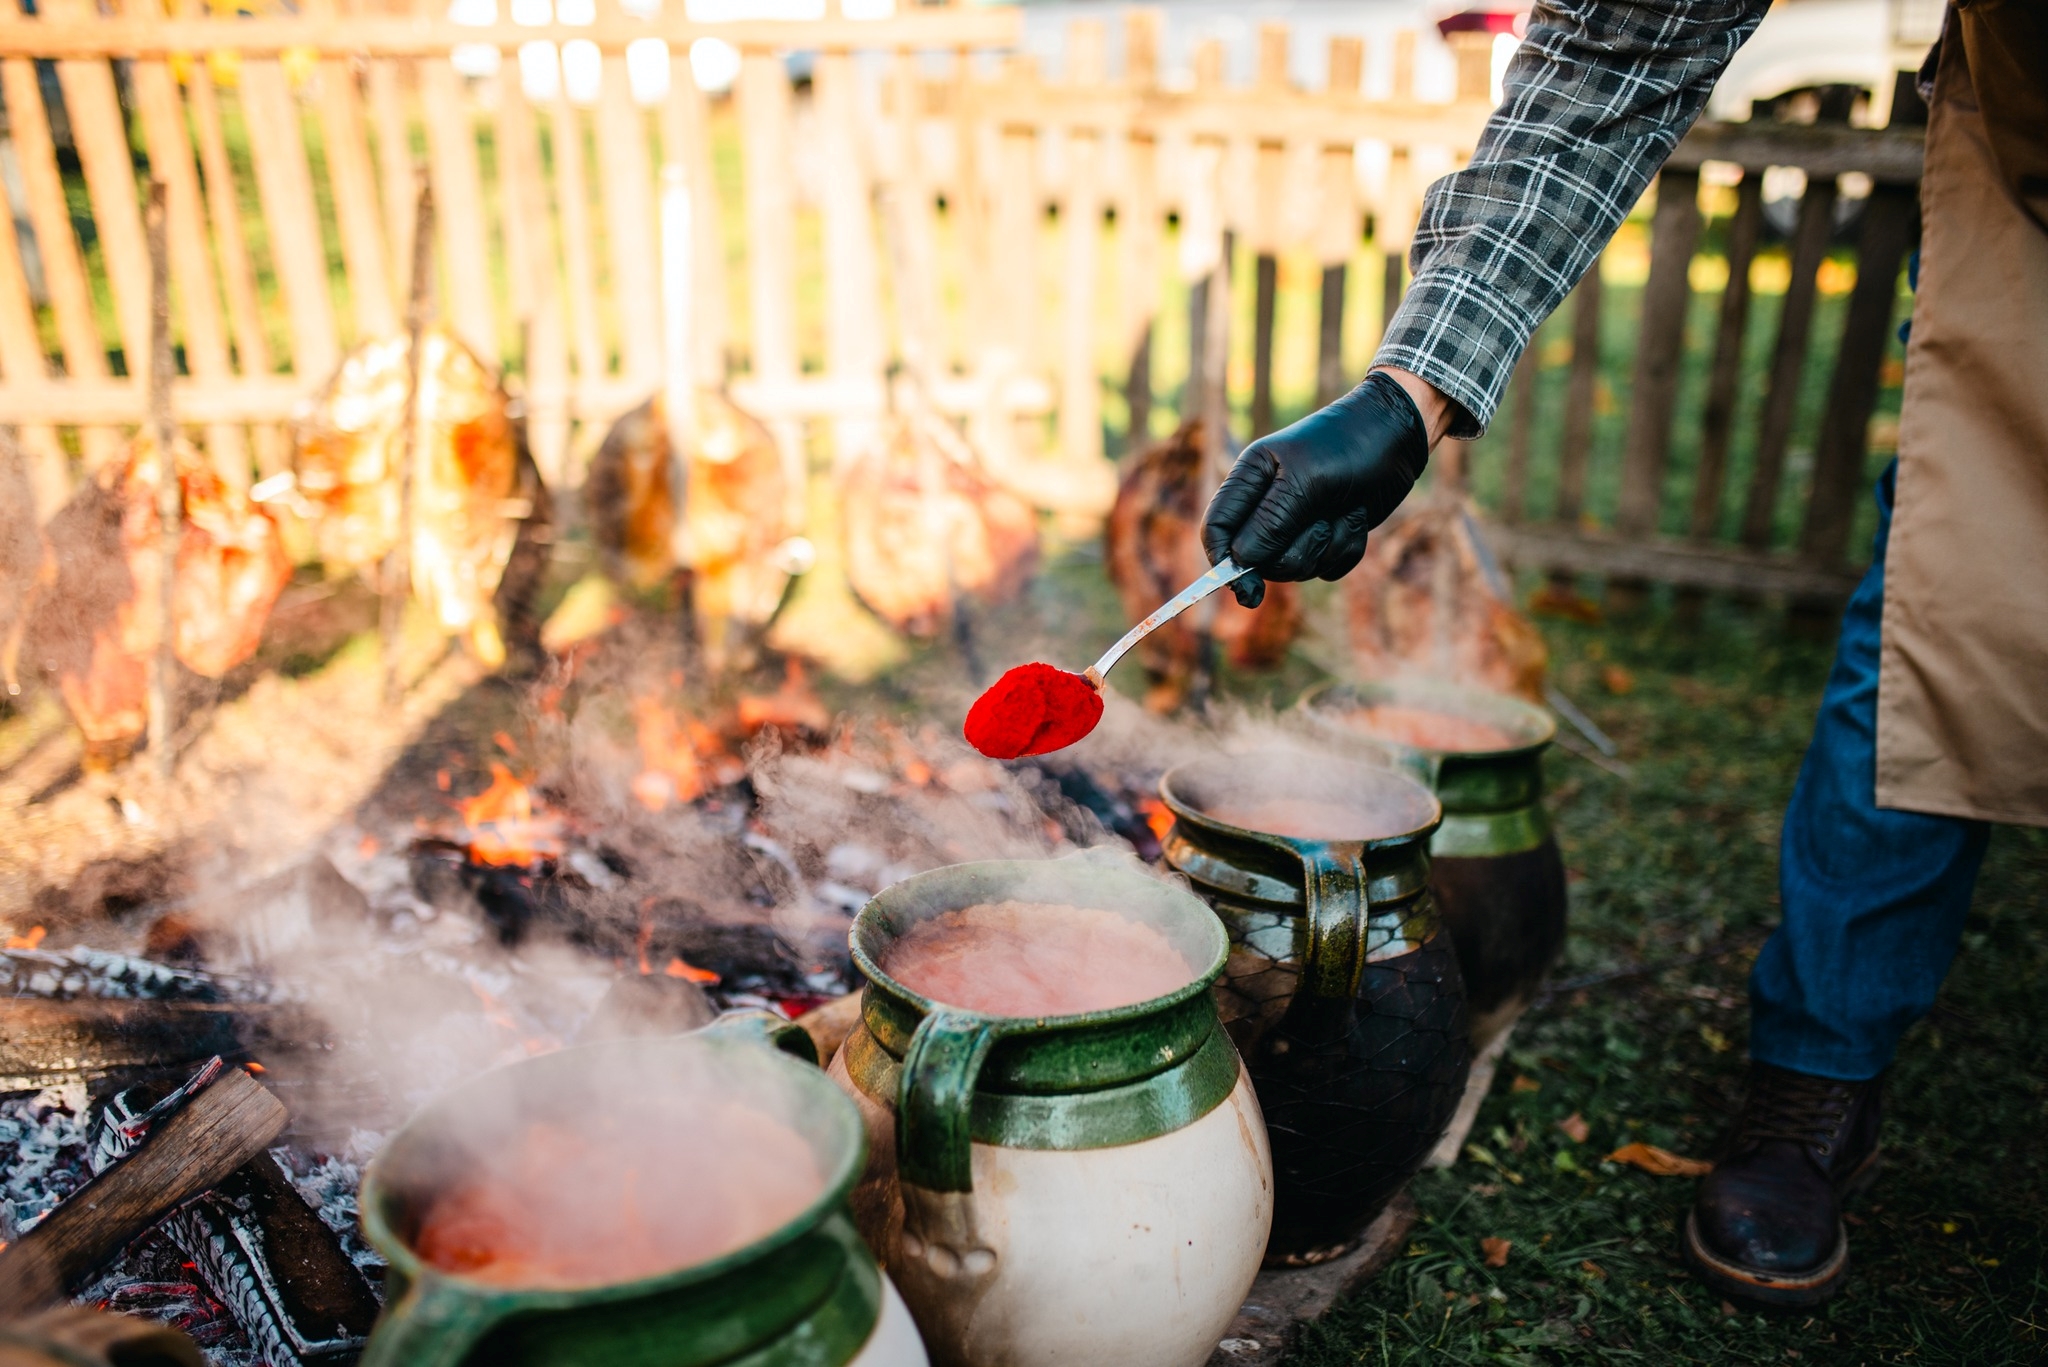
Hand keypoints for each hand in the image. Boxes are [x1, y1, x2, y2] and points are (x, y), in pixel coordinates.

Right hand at [1201, 369, 1436, 608]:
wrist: (1399, 436)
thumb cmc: (1348, 446)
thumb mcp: (1307, 481)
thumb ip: (1271, 522)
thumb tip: (1241, 562)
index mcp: (1249, 480)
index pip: (1216, 529)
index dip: (1223, 563)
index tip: (1247, 590)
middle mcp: (1267, 505)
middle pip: (1258, 559)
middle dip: (1295, 549)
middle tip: (1322, 520)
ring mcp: (1297, 524)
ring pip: (1295, 567)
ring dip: (1327, 546)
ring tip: (1345, 509)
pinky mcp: (1326, 538)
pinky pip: (1327, 568)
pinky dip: (1347, 548)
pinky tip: (1356, 516)